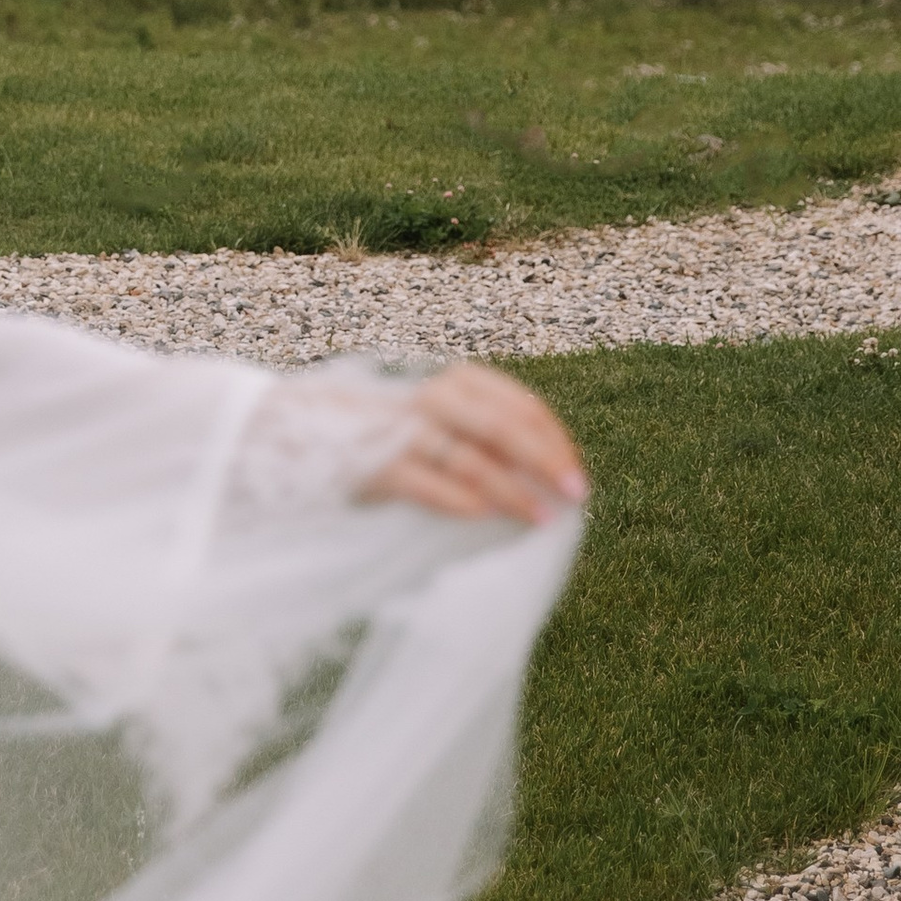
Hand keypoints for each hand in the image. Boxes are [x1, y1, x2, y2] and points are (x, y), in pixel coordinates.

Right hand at [362, 364, 586, 527]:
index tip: (577, 474)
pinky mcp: (376, 464)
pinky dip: (454, 498)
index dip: (555, 439)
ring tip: (539, 517)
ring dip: (509, 489)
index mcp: (459, 383)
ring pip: (466, 456)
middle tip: (575, 493)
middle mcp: (432, 398)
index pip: (520, 405)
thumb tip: (554, 474)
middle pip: (498, 426)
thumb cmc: (405, 434)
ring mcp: (402, 430)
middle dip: (543, 461)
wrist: (323, 433)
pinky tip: (482, 517)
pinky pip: (422, 482)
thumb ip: (492, 436)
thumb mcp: (452, 423)